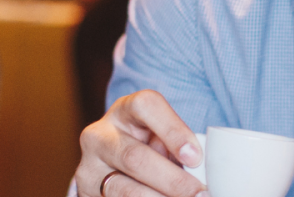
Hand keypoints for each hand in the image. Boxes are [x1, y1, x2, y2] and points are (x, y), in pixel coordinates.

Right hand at [76, 90, 206, 196]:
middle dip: (173, 180)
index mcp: (125, 110)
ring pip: (123, 189)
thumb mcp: (162, 137)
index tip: (196, 158)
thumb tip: (207, 170)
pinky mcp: (86, 193)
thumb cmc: (150, 145)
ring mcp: (88, 167)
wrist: (112, 165)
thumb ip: (179, 147)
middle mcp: (100, 135)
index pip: (146, 106)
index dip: (173, 130)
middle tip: (200, 194)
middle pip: (135, 157)